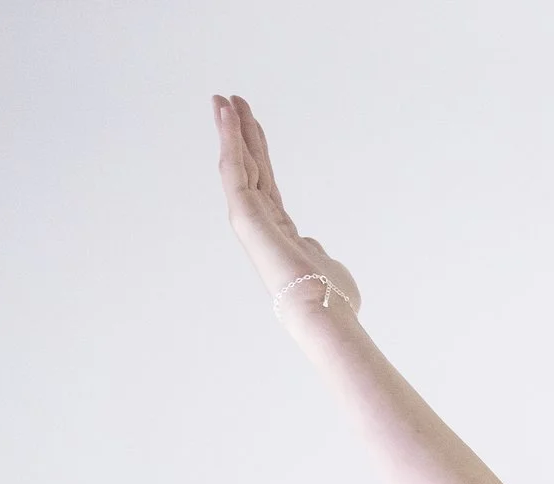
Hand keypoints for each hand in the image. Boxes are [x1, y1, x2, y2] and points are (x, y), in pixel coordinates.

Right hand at [212, 93, 361, 317]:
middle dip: (239, 133)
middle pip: (248, 167)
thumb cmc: (330, 298)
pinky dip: (229, 142)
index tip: (250, 123)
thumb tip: (314, 249)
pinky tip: (227, 117)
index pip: (264, 182)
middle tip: (229, 100)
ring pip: (237, 165)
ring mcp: (250, 220)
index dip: (256, 151)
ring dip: (230, 131)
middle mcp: (260, 223)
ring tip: (224, 100)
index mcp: (278, 230)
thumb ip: (314, 252)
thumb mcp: (323, 267)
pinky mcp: (245, 217)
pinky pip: (234, 171)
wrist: (323, 313)